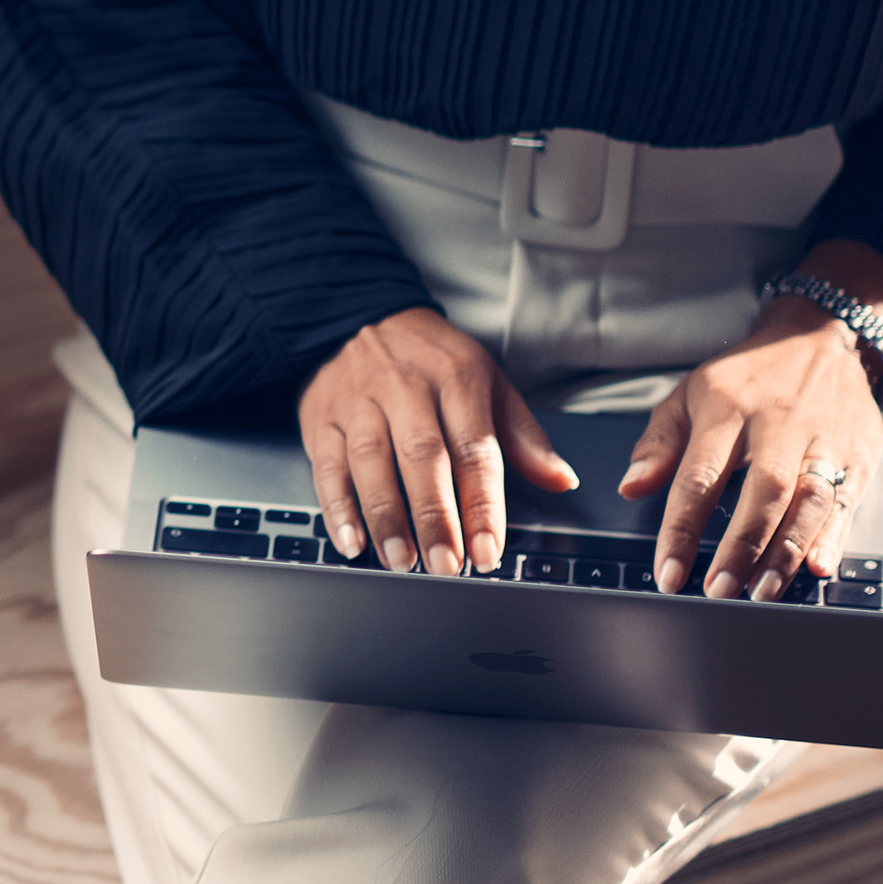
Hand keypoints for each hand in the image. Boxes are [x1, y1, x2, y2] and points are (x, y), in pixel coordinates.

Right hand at [301, 308, 572, 576]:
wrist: (355, 318)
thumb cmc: (430, 361)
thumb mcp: (487, 382)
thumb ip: (523, 436)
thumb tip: (560, 479)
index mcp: (457, 380)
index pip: (475, 448)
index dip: (483, 504)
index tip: (488, 551)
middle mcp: (406, 388)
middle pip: (423, 457)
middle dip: (434, 516)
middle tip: (445, 565)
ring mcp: (359, 403)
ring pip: (371, 462)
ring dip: (385, 516)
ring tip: (400, 561)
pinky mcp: (322, 418)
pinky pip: (326, 465)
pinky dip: (336, 506)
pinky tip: (350, 540)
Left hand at [624, 302, 882, 597]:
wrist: (822, 337)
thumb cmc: (747, 377)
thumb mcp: (690, 393)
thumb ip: (659, 443)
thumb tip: (631, 488)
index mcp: (727, 409)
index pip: (699, 476)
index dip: (681, 529)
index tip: (668, 574)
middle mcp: (778, 424)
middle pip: (763, 491)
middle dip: (741, 546)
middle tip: (719, 591)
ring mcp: (823, 440)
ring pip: (809, 499)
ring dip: (786, 551)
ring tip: (763, 592)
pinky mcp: (859, 454)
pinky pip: (848, 500)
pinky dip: (835, 537)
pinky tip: (819, 568)